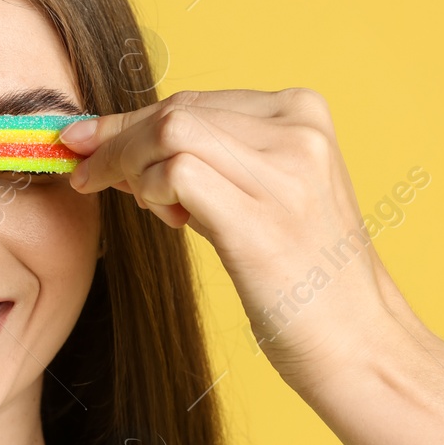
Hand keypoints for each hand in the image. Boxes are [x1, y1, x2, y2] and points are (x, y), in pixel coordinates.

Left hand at [58, 88, 415, 394]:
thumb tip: (126, 143)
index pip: (195, 100)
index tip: (87, 138)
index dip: (130, 120)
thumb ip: (214, 160)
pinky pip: (176, 173)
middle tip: (84, 169)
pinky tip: (165, 220)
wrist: (359, 344)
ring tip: (149, 210)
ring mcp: (284, 172)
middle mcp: (298, 131)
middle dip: (117, 139)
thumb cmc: (306, 277)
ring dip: (130, 167)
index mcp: (304, 114)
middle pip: (176, 110)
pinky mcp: (260, 220)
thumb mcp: (267, 194)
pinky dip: (150, 192)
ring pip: (169, 132)